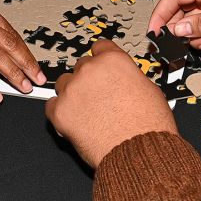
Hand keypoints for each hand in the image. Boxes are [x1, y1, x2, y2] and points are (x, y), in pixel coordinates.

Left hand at [45, 40, 176, 167]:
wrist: (139, 152)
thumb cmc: (148, 126)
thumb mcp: (149, 89)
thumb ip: (129, 77)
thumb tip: (125, 80)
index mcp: (113, 60)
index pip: (99, 47)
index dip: (101, 59)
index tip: (100, 67)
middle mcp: (90, 70)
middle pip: (81, 66)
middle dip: (88, 80)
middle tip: (98, 97)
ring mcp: (72, 90)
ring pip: (63, 84)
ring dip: (72, 94)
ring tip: (86, 112)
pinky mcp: (60, 112)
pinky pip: (52, 106)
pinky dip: (61, 113)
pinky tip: (75, 122)